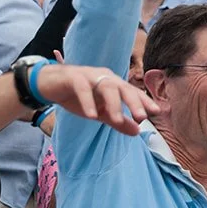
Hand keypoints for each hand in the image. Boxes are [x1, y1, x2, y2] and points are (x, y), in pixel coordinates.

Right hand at [36, 65, 159, 134]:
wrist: (49, 85)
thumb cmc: (77, 96)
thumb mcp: (99, 112)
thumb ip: (117, 121)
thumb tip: (137, 131)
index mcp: (113, 84)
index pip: (131, 92)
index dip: (144, 101)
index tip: (157, 112)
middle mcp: (104, 77)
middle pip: (122, 87)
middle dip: (134, 102)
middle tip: (142, 117)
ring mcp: (89, 75)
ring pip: (105, 86)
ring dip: (112, 103)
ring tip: (117, 120)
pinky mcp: (73, 77)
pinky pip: (82, 88)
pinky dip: (88, 101)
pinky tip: (91, 116)